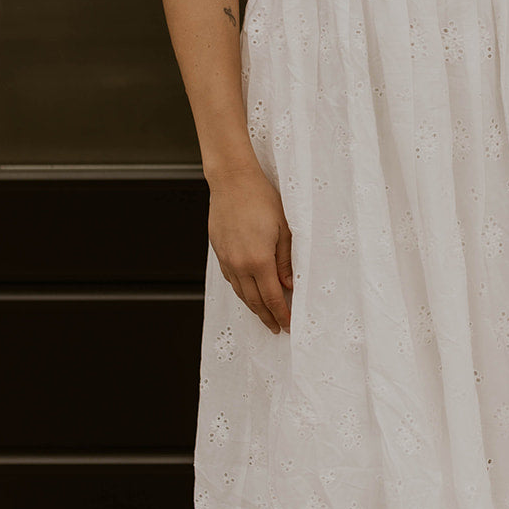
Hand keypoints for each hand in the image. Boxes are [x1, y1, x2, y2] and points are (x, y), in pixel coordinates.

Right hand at [207, 163, 293, 333]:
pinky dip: (241, 290)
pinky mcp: (219, 252)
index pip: (272, 298)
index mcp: (259, 260)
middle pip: (254, 301)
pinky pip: (230, 279)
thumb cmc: (262, 199)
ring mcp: (226, 259)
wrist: (232, 181)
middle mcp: (240, 264)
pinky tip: (248, 292)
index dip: (282, 314)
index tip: (289, 325)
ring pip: (240, 292)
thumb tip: (289, 284)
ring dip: (253, 307)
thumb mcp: (284, 229)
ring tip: (264, 315)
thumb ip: (286, 260)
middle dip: (267, 317)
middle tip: (277, 328)